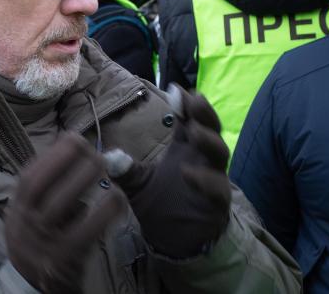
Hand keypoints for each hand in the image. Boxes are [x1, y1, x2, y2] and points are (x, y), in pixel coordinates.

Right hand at [5, 132, 123, 292]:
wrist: (36, 286)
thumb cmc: (40, 240)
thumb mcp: (31, 214)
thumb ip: (47, 187)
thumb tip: (74, 148)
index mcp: (17, 209)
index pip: (29, 177)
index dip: (52, 155)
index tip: (73, 137)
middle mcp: (25, 225)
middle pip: (41, 186)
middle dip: (68, 161)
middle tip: (93, 151)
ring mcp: (44, 242)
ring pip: (61, 204)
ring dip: (84, 179)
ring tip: (103, 165)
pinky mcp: (66, 259)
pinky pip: (87, 230)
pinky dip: (104, 211)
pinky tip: (117, 198)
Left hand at [108, 85, 230, 257]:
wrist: (172, 240)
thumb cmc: (158, 203)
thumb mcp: (136, 184)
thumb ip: (124, 170)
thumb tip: (108, 156)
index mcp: (183, 148)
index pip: (189, 119)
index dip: (186, 103)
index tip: (175, 89)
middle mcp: (201, 159)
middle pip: (211, 129)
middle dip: (204, 113)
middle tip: (194, 99)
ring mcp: (212, 179)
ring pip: (220, 153)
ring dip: (208, 140)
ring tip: (193, 131)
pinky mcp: (217, 203)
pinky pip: (218, 188)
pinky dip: (205, 179)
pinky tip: (188, 172)